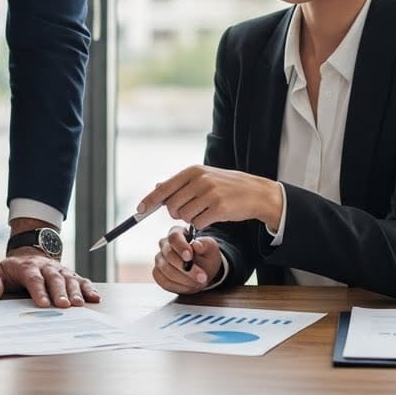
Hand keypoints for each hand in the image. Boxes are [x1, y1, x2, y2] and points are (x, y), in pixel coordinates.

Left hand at [0, 252, 100, 307]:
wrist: (29, 254)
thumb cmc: (13, 269)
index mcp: (27, 267)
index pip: (34, 279)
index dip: (39, 291)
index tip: (43, 304)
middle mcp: (46, 267)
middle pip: (54, 279)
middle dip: (60, 292)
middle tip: (64, 306)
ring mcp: (60, 270)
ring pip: (69, 279)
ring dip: (75, 291)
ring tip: (79, 305)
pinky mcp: (70, 275)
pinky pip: (81, 280)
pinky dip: (89, 288)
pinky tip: (95, 298)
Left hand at [137, 165, 283, 230]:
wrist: (256, 193)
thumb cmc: (227, 186)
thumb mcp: (204, 177)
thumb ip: (180, 183)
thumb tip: (157, 186)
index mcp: (193, 171)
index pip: (164, 187)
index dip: (150, 200)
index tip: (139, 210)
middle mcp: (200, 180)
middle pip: (172, 205)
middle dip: (176, 212)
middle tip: (190, 210)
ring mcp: (210, 194)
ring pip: (184, 216)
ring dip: (191, 218)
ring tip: (205, 210)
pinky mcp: (219, 208)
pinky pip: (198, 223)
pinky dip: (202, 223)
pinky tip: (213, 216)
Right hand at [152, 226, 222, 294]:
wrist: (203, 270)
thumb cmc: (205, 256)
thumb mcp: (211, 248)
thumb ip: (206, 244)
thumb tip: (196, 245)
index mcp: (177, 233)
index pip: (174, 237)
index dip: (181, 247)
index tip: (189, 257)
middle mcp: (165, 245)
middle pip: (168, 254)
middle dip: (185, 268)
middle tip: (201, 276)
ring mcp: (159, 259)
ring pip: (166, 269)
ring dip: (184, 279)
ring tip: (199, 282)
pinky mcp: (158, 274)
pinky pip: (164, 281)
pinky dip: (179, 286)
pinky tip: (190, 286)